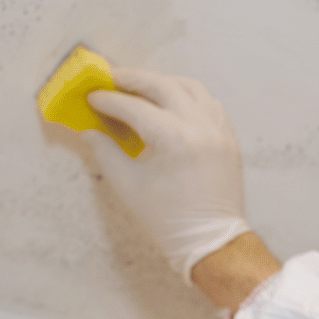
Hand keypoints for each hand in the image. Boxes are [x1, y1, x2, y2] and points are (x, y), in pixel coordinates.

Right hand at [83, 69, 250, 284]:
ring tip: (141, 86)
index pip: (134, 107)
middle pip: (163, 86)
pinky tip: (173, 102)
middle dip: (134, 79)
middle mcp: (200, 126)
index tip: (92, 96)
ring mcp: (219, 130)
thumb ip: (106, 152)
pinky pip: (209, 103)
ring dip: (164, 83)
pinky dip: (189, 96)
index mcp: (175, 139)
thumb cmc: (168, 219)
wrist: (211, 241)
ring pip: (190, 88)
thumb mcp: (129, 186)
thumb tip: (89, 131)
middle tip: (112, 78)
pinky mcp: (229, 137)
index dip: (109, 100)